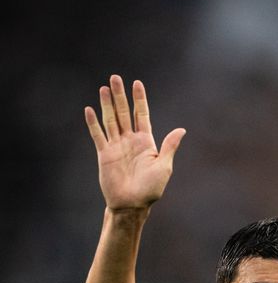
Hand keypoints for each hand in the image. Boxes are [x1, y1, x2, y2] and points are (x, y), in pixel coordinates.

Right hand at [85, 74, 185, 210]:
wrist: (132, 204)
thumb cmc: (150, 189)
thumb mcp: (164, 167)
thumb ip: (169, 146)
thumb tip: (181, 129)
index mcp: (145, 142)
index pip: (141, 115)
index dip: (139, 99)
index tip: (137, 83)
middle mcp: (130, 141)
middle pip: (123, 113)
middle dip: (120, 96)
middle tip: (115, 78)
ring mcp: (116, 146)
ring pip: (110, 120)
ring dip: (107, 104)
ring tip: (104, 88)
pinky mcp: (104, 154)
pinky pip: (98, 135)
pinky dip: (93, 123)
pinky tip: (90, 109)